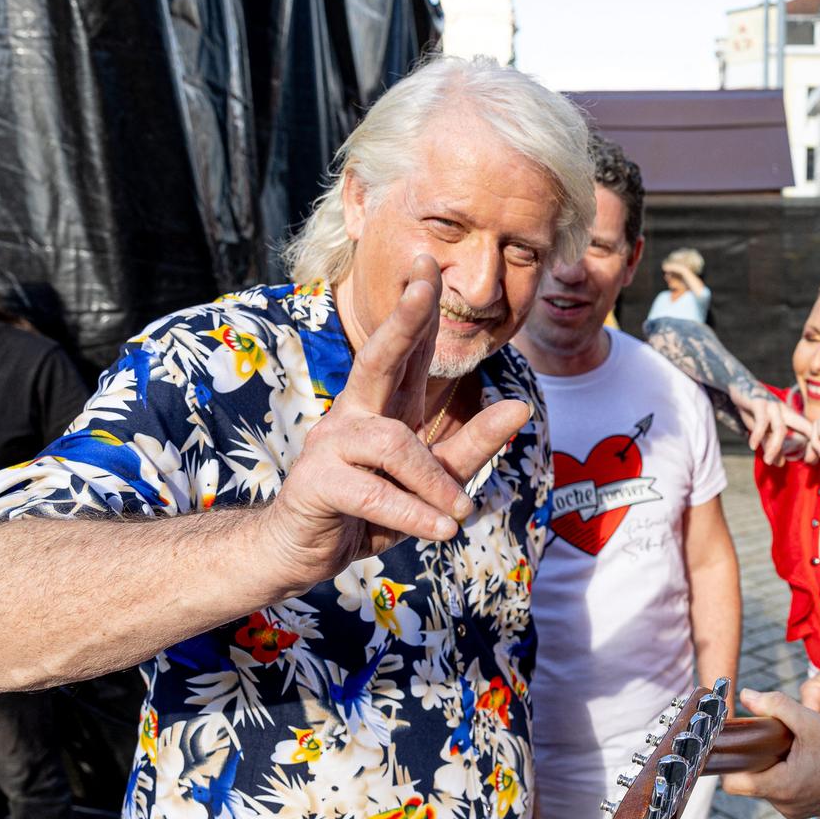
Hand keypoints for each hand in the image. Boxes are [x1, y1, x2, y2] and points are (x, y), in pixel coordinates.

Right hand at [262, 256, 531, 594]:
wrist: (298, 554)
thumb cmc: (363, 512)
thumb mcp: (429, 484)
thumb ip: (471, 446)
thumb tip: (521, 405)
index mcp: (380, 408)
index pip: (403, 351)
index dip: (416, 309)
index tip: (427, 264)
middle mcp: (352, 415)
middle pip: (377, 357)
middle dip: (403, 319)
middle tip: (424, 282)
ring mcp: (329, 445)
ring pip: (393, 444)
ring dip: (434, 481)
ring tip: (461, 515)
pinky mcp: (315, 483)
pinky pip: (373, 492)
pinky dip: (412, 513)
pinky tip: (441, 531)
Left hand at [722, 688, 819, 818]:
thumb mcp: (810, 721)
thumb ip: (775, 706)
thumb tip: (746, 695)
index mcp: (781, 787)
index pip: (733, 783)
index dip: (731, 760)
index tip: (739, 740)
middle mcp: (784, 805)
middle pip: (750, 780)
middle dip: (757, 757)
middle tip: (774, 736)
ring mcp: (794, 811)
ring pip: (767, 784)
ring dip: (773, 764)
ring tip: (795, 746)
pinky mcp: (804, 809)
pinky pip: (782, 790)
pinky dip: (787, 773)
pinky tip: (805, 758)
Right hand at [734, 388, 811, 465]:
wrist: (739, 386)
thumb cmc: (754, 410)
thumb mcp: (764, 430)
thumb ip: (772, 445)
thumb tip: (780, 463)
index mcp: (790, 417)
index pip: (808, 430)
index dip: (815, 444)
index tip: (816, 460)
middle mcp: (785, 411)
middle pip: (804, 427)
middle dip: (811, 443)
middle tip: (811, 462)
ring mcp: (773, 406)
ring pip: (780, 429)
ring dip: (775, 447)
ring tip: (768, 461)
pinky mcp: (759, 403)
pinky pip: (761, 422)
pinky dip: (758, 435)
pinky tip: (752, 446)